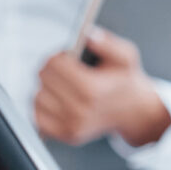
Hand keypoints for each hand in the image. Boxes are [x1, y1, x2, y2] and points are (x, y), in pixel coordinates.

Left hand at [34, 28, 170, 148]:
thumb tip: (89, 34)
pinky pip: (37, 117)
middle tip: (65, 69)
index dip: (59, 56)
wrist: (133, 112)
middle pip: (44, 78)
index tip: (67, 56)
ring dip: (46, 87)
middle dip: (52, 68)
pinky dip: (43, 106)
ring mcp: (71, 126)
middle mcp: (79, 110)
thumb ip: (108, 42)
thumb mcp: (126, 56)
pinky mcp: (65, 135)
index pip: (54, 65)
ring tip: (62, 85)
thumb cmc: (125, 81)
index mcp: (92, 89)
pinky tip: (56, 100)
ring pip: (37, 97)